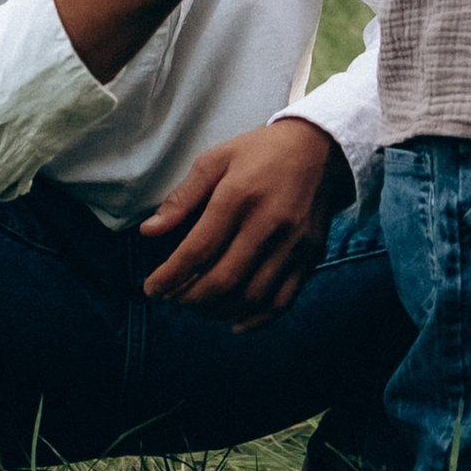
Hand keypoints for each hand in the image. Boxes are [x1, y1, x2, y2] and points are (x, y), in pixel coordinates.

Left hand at [140, 117, 348, 321]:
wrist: (321, 147)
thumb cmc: (262, 152)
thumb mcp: (216, 159)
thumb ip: (182, 197)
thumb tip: (149, 231)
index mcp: (239, 196)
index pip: (198, 250)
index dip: (170, 277)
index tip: (152, 288)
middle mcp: (268, 223)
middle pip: (223, 280)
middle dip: (188, 299)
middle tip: (171, 299)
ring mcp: (293, 243)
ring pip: (251, 296)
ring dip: (217, 311)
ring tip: (196, 307)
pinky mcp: (310, 256)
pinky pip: (283, 300)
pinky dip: (256, 320)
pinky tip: (234, 322)